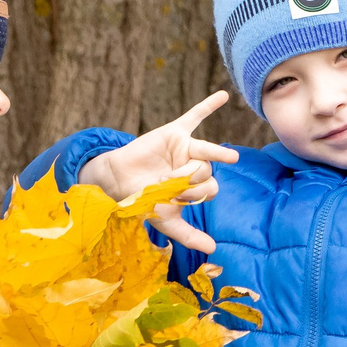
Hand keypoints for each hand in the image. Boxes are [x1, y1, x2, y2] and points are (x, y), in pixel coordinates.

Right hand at [76, 90, 240, 252]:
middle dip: (192, 178)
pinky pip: (194, 116)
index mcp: (196, 186)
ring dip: (213, 154)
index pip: (210, 188)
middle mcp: (194, 166)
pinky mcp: (173, 133)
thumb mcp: (166, 221)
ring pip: (206, 149)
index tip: (175, 197)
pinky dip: (209, 105)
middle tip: (170, 181)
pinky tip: (224, 96)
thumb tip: (214, 250)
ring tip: (231, 157)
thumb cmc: (143, 201)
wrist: (116, 181)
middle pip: (209, 170)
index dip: (196, 194)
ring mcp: (185, 149)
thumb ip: (189, 235)